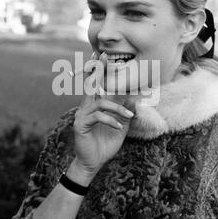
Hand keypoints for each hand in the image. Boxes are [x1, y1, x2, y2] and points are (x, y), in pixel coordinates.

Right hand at [73, 52, 134, 175]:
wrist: (93, 163)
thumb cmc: (106, 143)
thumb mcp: (121, 125)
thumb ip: (126, 111)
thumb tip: (137, 97)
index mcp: (96, 105)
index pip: (98, 84)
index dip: (100, 69)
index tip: (103, 54)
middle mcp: (87, 106)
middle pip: (92, 84)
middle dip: (99, 69)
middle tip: (104, 55)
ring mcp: (82, 115)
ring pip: (101, 103)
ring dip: (118, 108)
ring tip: (130, 116)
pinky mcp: (80, 124)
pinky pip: (98, 117)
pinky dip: (111, 120)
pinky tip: (118, 127)